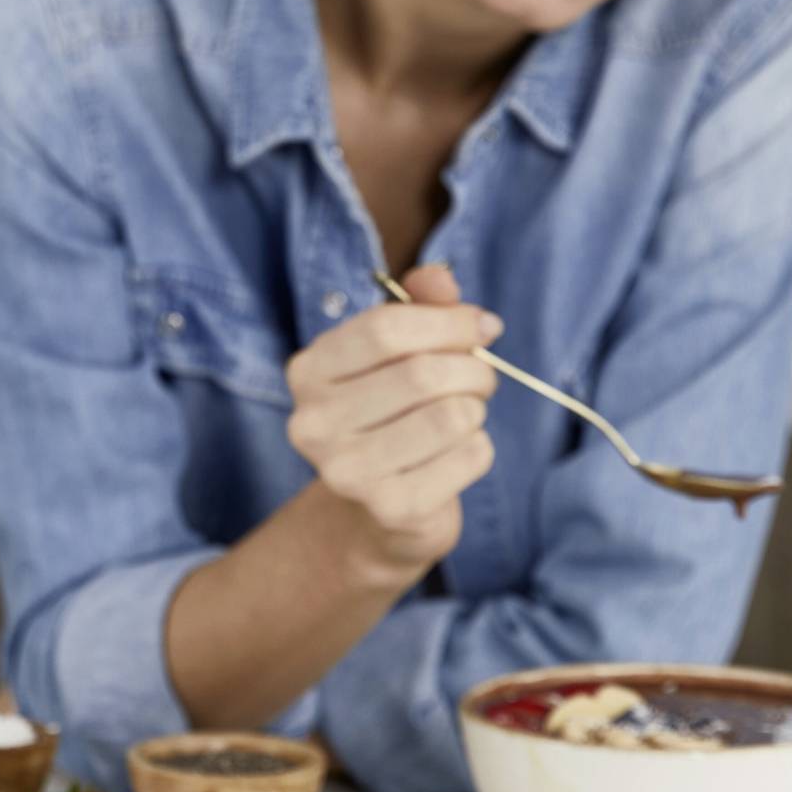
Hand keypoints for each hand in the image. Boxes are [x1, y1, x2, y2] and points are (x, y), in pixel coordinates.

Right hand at [282, 263, 500, 580]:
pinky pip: (469, 458)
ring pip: (452, 416)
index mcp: (308, 371)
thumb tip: (441, 279)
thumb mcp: (398, 354)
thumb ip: (419, 305)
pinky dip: (480, 449)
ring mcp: (345, 472)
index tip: (483, 327)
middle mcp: (313, 423)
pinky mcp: (389, 510)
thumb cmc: (392, 414)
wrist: (378, 512)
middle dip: (473, 369)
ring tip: (465, 415)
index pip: (386, 328)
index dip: (448, 321)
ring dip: (476, 410)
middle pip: (422, 374)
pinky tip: (458, 455)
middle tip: (482, 379)